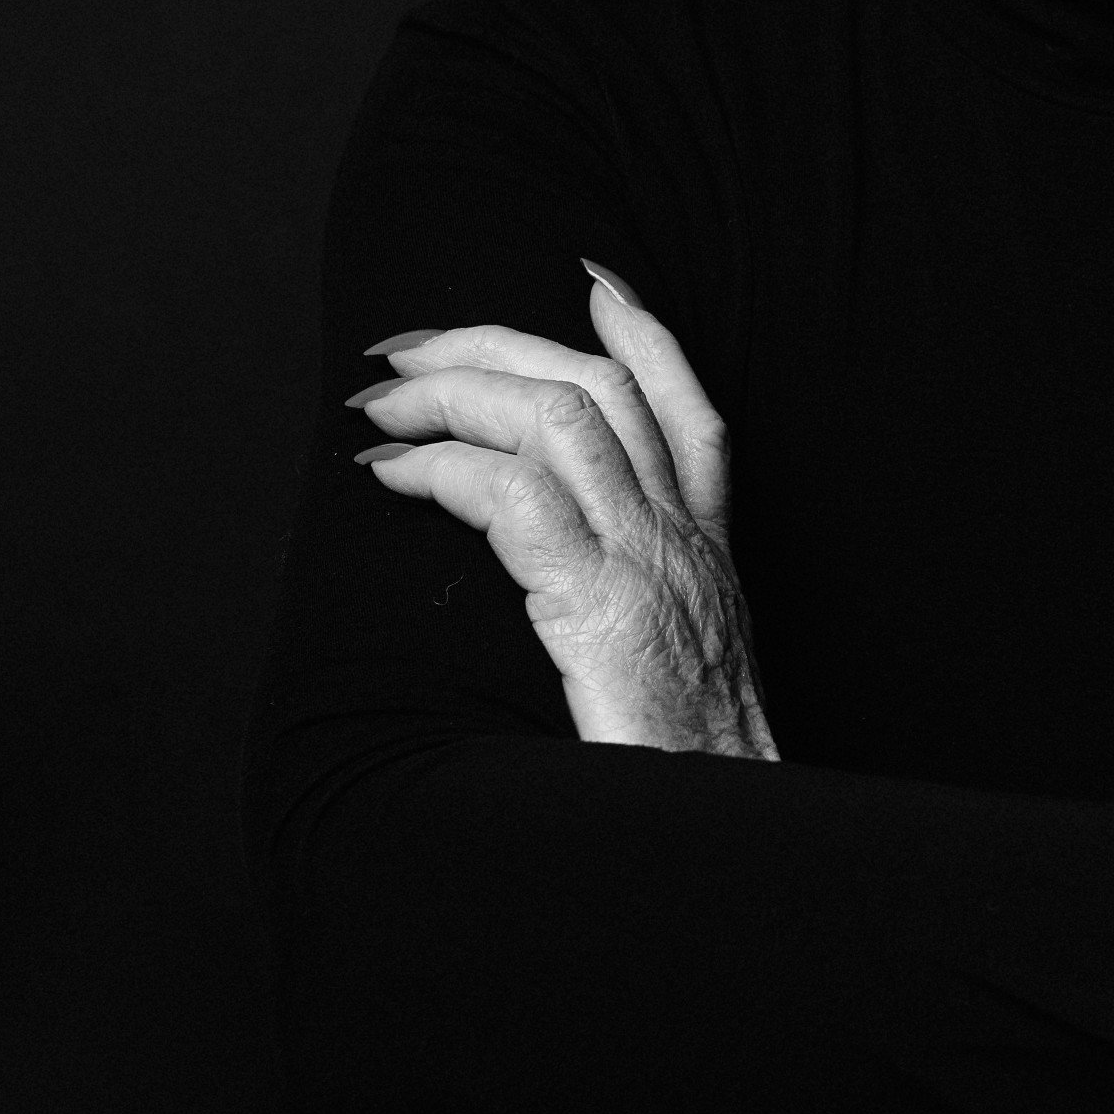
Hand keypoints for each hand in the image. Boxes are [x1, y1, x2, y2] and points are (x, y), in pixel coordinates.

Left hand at [349, 268, 777, 761]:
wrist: (729, 830)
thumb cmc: (695, 772)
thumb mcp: (693, 669)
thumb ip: (649, 612)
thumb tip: (575, 591)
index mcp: (707, 552)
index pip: (689, 412)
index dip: (644, 336)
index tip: (593, 283)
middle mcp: (683, 539)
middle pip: (601, 389)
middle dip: (496, 344)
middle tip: (412, 344)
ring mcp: (645, 562)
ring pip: (556, 417)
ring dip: (456, 390)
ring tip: (384, 400)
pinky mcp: (598, 605)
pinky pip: (513, 498)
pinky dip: (444, 466)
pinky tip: (392, 474)